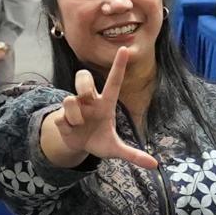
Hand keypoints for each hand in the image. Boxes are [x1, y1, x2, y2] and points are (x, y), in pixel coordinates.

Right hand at [38, 43, 158, 168]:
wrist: (79, 147)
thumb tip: (154, 165)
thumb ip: (133, 155)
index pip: (113, 81)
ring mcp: (74, 106)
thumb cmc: (99, 140)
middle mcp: (89, 100)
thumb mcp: (116, 149)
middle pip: (83, 78)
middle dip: (83, 84)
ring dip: (75, 116)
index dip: (118, 66)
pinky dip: (67, 127)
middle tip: (87, 96)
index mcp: (106, 103)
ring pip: (70, 99)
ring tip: (80, 125)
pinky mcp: (61, 114)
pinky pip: (62, 117)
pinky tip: (71, 130)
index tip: (124, 49)